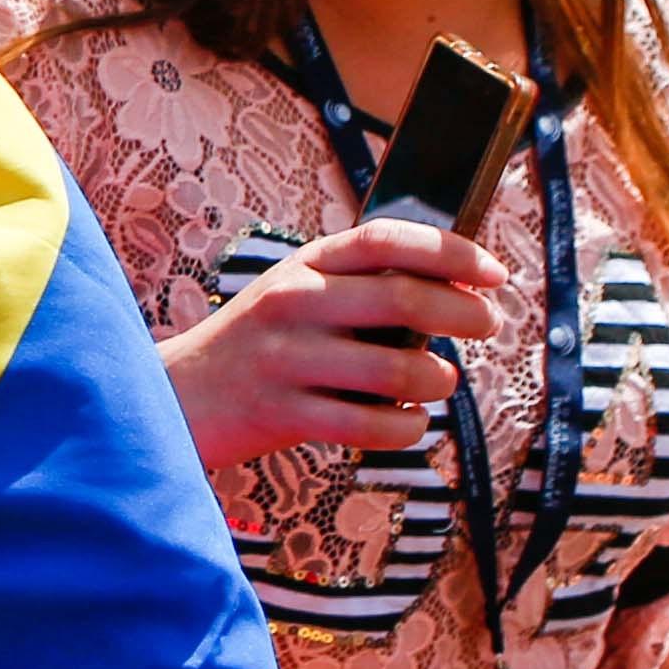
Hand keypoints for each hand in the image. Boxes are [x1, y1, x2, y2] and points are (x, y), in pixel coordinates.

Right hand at [153, 215, 502, 473]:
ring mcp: (287, 361)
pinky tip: (405, 421)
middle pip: (404, 300)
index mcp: (302, 265)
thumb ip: (357, 285)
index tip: (495, 273)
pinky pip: (374, 427)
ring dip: (439, 381)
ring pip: (399, 371)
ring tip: (438, 382)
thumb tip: (457, 289)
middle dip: (466, 315)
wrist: (173, 395)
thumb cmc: (254, 344)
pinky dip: (407, 428)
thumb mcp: (294, 292)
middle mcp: (293, 304)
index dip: (452, 252)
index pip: (386, 240)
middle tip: (486, 326)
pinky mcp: (284, 415)